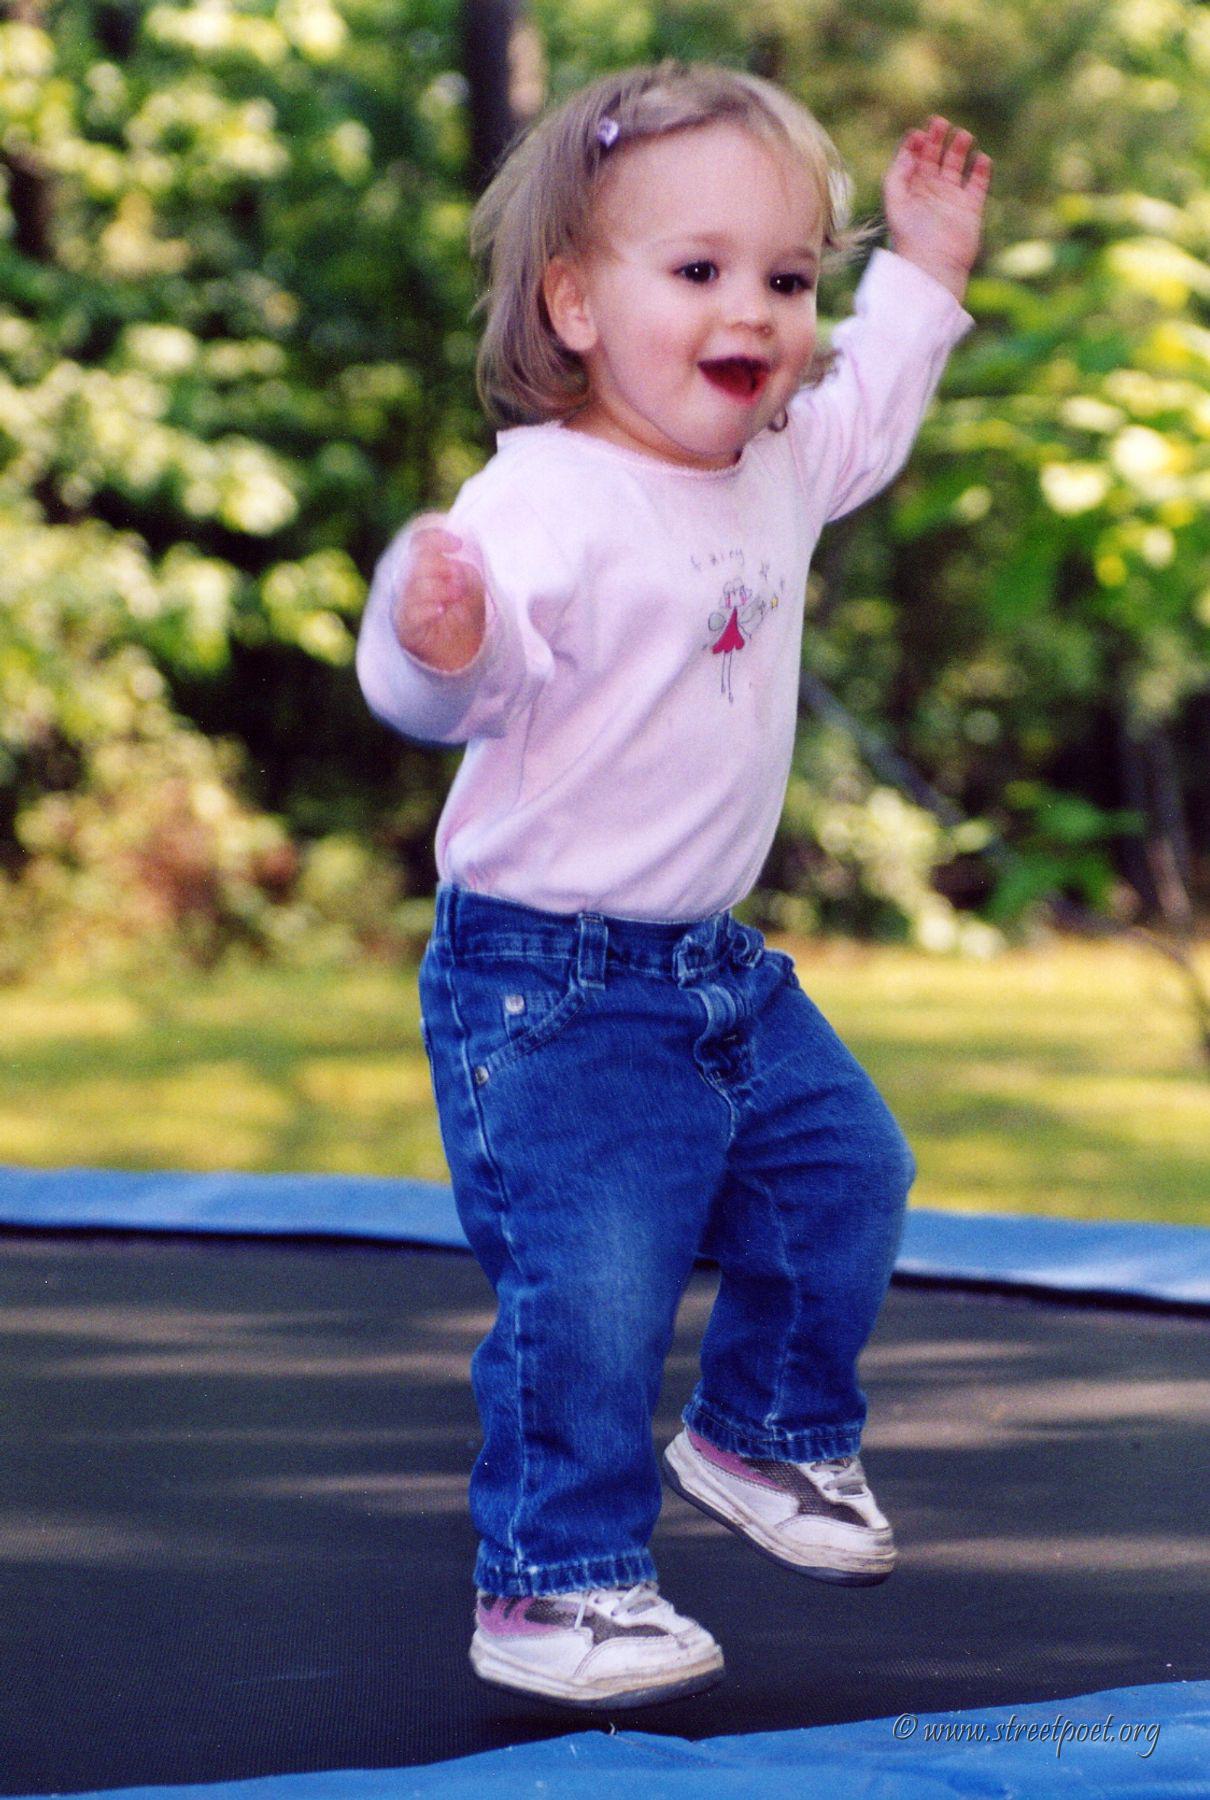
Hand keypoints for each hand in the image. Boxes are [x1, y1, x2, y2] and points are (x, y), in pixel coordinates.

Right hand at [392, 514, 485, 672]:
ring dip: (441, 587)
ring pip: (415, 583)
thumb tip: (455, 566)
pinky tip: (441, 610)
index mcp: (422, 565)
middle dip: (442, 564)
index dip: (436, 536)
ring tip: (456, 596)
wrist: (462, 651)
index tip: (458, 545)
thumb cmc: (464, 613)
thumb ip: (463, 570)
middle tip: (458, 580)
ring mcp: (404, 603)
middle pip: (416, 559)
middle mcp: (408, 581)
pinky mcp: (404, 626)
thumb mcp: (471, 585)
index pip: (418, 540)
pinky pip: (411, 611)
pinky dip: (429, 607)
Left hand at [883, 117, 991, 301]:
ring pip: (957, 163)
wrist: (934, 267)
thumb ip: (896, 177)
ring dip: (959, 147)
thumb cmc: (910, 240)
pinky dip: (981, 169)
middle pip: (935, 155)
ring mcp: (951, 197)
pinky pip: (978, 182)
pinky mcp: (971, 207)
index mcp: (910, 190)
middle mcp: (931, 191)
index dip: (914, 144)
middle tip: (939, 123)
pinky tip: (981, 158)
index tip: (917, 134)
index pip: (913, 158)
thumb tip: (908, 153)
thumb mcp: (895, 206)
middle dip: (936, 137)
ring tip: (963, 135)